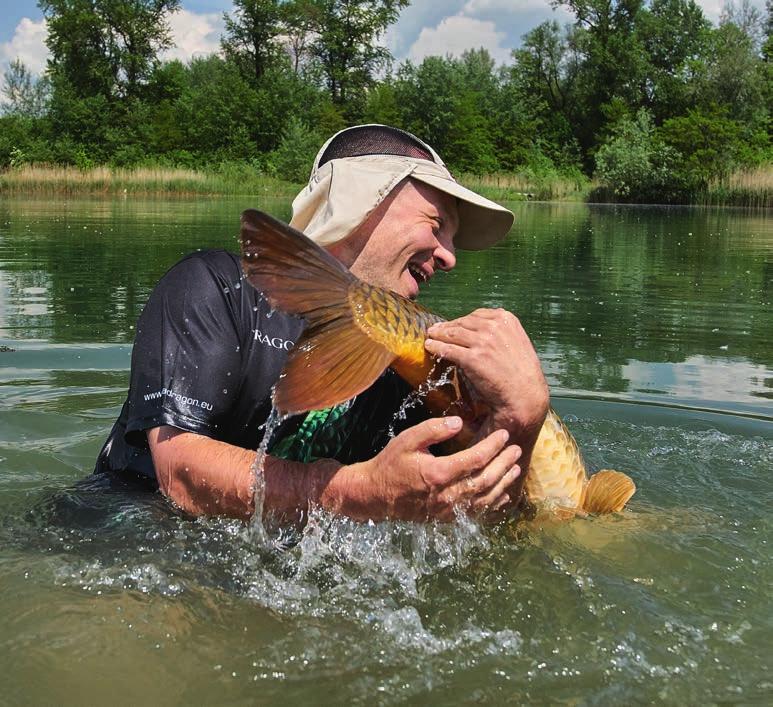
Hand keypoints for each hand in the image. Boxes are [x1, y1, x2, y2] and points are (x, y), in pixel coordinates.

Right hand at [321, 416, 521, 521]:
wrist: (375, 495)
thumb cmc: (390, 463)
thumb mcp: (407, 439)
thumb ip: (433, 429)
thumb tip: (459, 422)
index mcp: (437, 473)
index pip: (475, 459)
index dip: (493, 446)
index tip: (504, 434)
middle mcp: (445, 495)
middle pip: (485, 480)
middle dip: (504, 464)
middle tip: (516, 450)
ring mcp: (447, 510)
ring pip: (484, 499)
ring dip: (503, 483)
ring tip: (516, 468)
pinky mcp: (446, 518)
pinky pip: (476, 513)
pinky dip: (493, 504)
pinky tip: (504, 493)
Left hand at [424, 309, 548, 436]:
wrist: (524, 394)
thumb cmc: (522, 373)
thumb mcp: (517, 342)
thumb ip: (500, 333)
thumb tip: (480, 331)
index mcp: (506, 320)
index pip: (477, 315)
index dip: (461, 320)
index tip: (452, 324)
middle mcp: (494, 327)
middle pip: (462, 323)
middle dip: (447, 326)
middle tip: (435, 330)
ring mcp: (483, 342)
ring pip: (453, 334)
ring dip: (438, 335)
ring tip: (430, 337)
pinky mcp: (473, 358)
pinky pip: (448, 349)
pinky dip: (436, 347)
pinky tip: (430, 347)